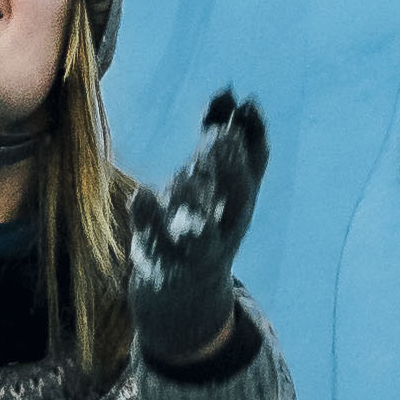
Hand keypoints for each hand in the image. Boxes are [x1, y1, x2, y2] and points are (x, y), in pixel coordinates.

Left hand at [119, 92, 272, 372]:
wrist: (186, 306)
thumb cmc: (199, 230)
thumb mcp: (213, 187)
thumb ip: (217, 141)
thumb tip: (229, 92)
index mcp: (239, 207)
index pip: (256, 168)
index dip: (254, 135)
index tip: (245, 103)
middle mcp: (226, 231)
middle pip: (238, 200)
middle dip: (233, 168)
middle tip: (223, 136)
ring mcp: (196, 254)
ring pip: (203, 232)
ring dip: (199, 202)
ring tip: (190, 172)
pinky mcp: (165, 268)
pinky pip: (157, 246)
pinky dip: (151, 222)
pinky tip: (142, 194)